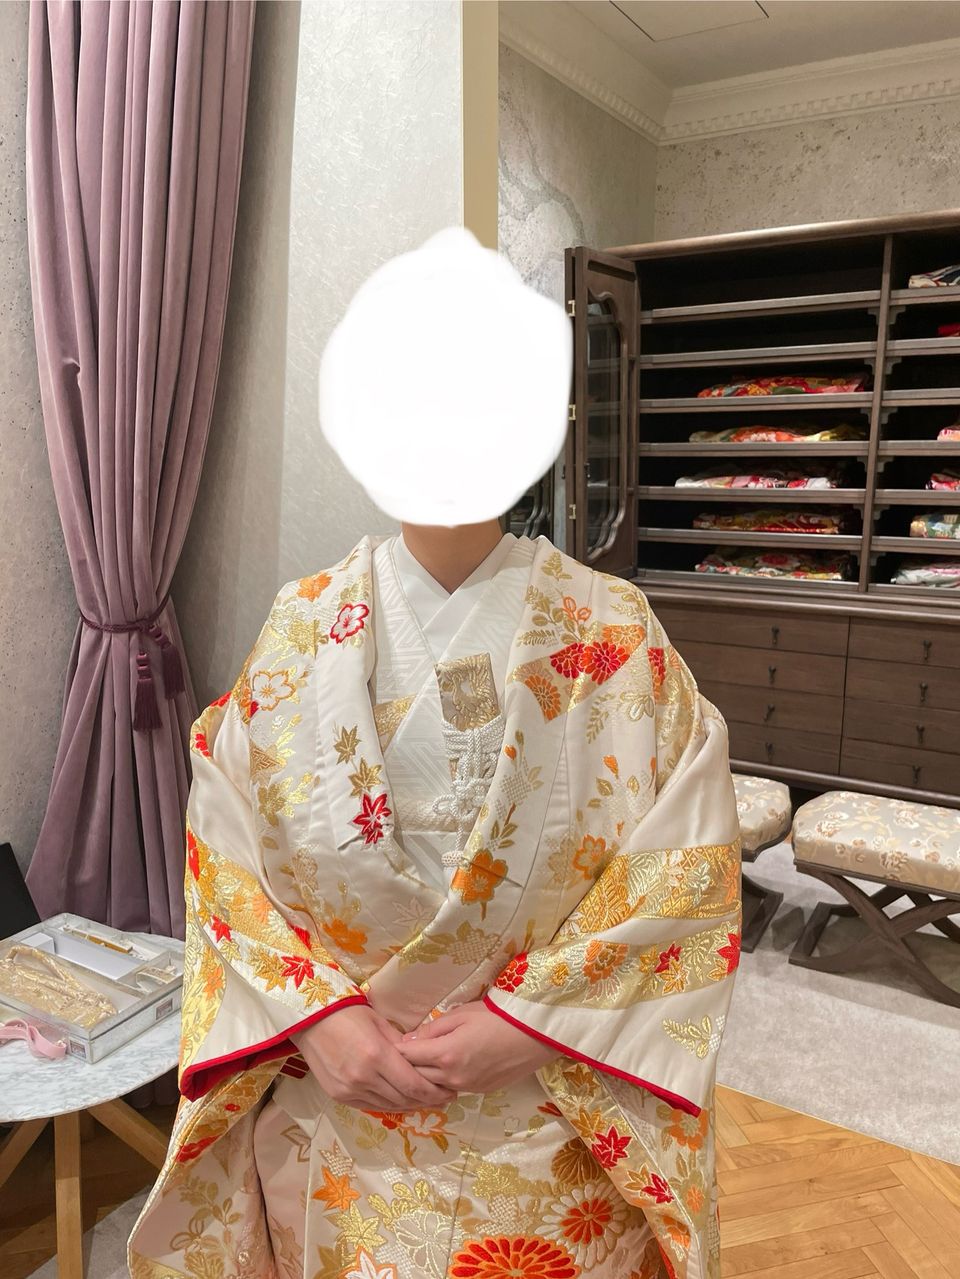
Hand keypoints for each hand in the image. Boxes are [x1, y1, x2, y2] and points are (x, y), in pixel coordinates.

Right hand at [290, 1004, 455, 1111]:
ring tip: (426, 1101)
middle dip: (427, 1100)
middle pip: (403, 1099)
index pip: (413, 1084)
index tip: (449, 1090)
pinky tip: (401, 1100)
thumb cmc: (347, 1014)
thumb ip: (401, 1044)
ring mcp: (349, 1090)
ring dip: (410, 1105)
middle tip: (444, 1098)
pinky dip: (389, 1104)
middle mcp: (363, 1077)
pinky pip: (371, 1106)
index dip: (434, 1092)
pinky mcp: (339, 1096)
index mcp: (376, 1055)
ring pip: (388, 1106)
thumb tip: (422, 1058)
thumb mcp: (380, 1022)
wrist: (310, 1021)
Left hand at [395, 1000, 557, 1093]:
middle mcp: (452, 1077)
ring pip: (433, 1088)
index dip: (396, 1050)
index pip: (408, 1057)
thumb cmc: (497, 1017)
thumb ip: (433, 1028)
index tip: (388, 1043)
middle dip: (405, 1066)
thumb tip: (409, 1040)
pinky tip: (442, 1070)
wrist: (533, 1035)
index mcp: (446, 1054)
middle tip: (398, 1055)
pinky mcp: (479, 1092)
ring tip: (418, 1064)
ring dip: (423, 1077)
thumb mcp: (462, 1014)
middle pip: (416, 1077)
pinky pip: (451, 1089)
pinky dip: (441, 1082)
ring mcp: (466, 1088)